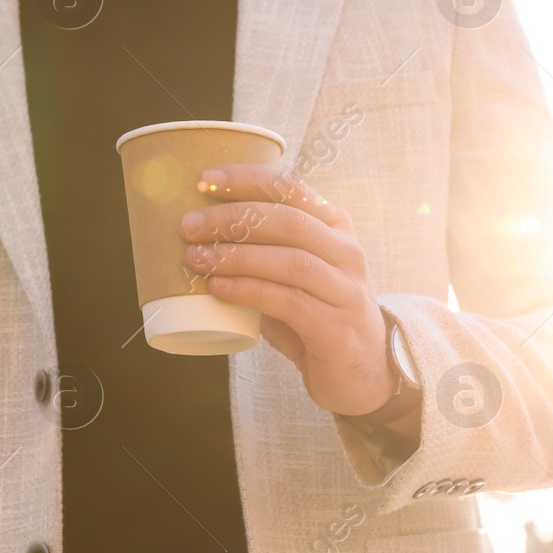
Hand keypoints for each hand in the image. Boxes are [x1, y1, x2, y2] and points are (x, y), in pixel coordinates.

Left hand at [179, 163, 396, 417]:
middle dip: (233, 217)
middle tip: (188, 226)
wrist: (363, 372)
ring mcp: (346, 291)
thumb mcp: (296, 275)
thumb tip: (199, 236)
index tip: (205, 182)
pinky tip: (219, 288)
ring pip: (291, 260)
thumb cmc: (317, 317)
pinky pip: (289, 302)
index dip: (247, 180)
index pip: (291, 188)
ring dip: (237, 255)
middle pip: (288, 220)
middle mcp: (346, 252)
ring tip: (196, 258)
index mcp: (335, 227)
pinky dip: (249, 291)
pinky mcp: (336, 329)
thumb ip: (263, 253)